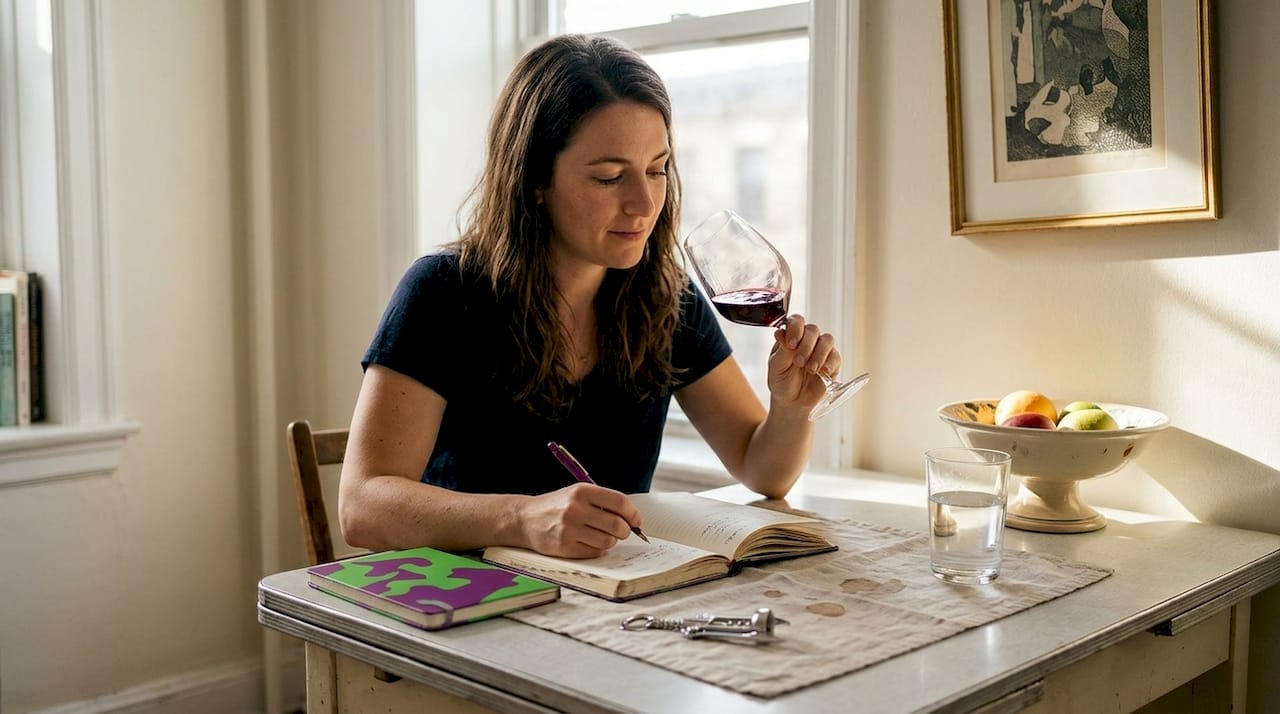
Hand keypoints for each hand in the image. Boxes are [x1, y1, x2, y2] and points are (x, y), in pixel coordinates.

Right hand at [519, 483, 642, 557]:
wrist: (525, 519)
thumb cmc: (557, 506)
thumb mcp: (578, 494)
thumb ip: (603, 502)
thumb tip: (633, 519)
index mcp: (582, 492)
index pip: (619, 502)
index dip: (633, 514)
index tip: (636, 521)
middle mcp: (576, 509)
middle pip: (617, 525)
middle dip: (625, 531)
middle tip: (621, 531)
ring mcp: (569, 529)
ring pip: (608, 541)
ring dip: (610, 541)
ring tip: (602, 535)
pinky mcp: (565, 547)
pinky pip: (595, 552)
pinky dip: (597, 549)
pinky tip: (588, 542)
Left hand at [768, 314, 840, 409]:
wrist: (792, 402)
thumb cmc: (781, 381)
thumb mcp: (776, 367)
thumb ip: (782, 350)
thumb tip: (781, 332)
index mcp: (791, 336)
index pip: (796, 321)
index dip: (795, 329)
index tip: (791, 344)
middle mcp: (807, 340)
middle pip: (813, 330)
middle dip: (806, 345)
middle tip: (799, 362)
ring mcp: (821, 350)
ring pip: (827, 340)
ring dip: (819, 354)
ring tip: (810, 369)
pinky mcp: (832, 362)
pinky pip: (836, 356)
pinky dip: (830, 363)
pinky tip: (823, 372)